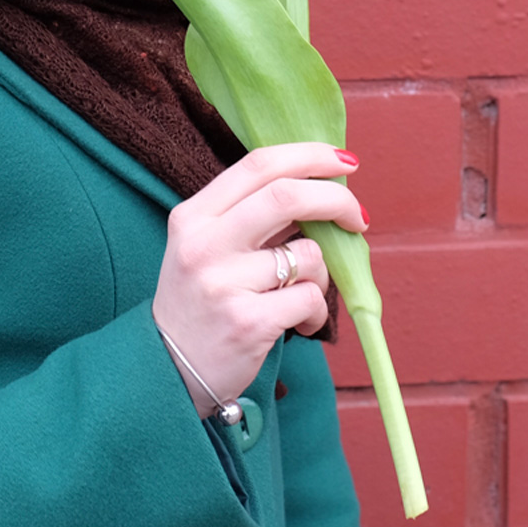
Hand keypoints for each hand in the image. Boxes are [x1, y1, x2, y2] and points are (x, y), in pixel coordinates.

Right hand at [151, 142, 364, 416]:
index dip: (309, 156)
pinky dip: (318, 311)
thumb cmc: (202, 301)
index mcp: (194, 216)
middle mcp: (204, 244)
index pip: (259, 165)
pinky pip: (309, 299)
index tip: (344, 162)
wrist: (169, 370)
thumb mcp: (206, 247)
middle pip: (286, 195)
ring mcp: (223, 283)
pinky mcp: (247, 322)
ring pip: (308, 255)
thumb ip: (250, 216)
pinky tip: (303, 324)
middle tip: (357, 216)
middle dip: (336, 200)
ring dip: (323, 273)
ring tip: (305, 293)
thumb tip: (318, 187)